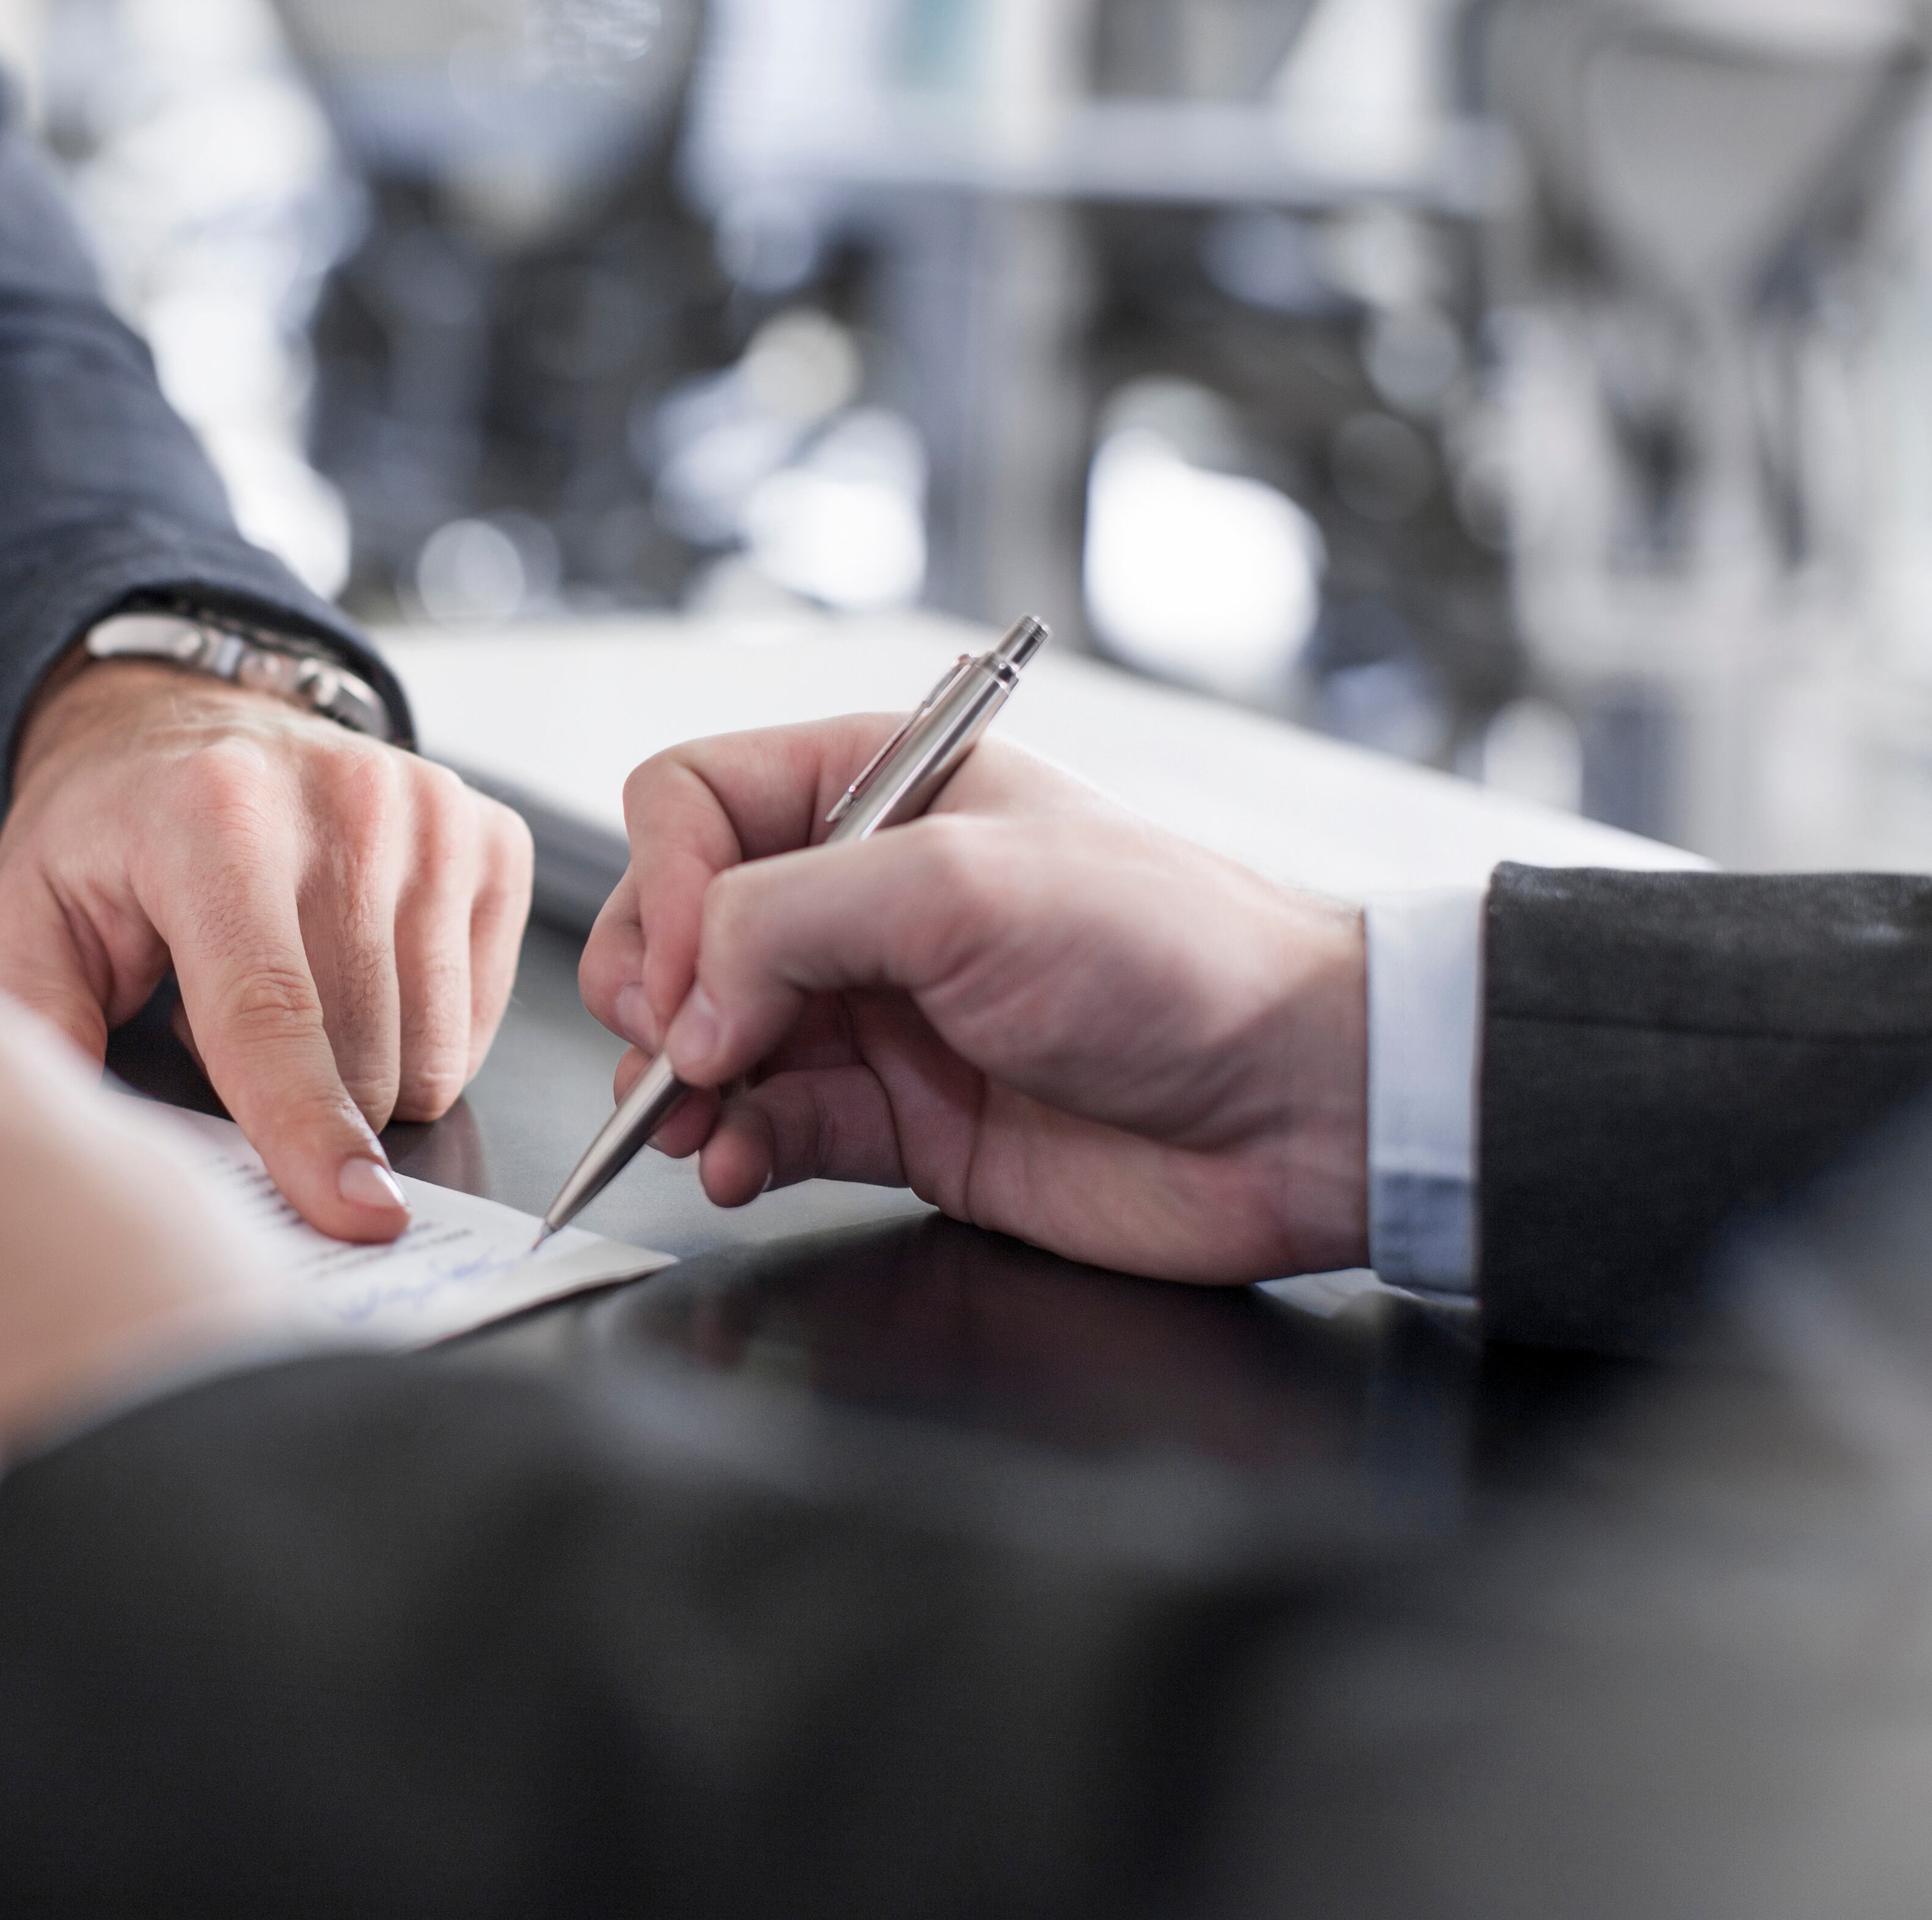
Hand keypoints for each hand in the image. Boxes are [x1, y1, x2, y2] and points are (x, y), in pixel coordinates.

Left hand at [0, 658, 533, 1241]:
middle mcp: (344, 802)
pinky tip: (354, 977)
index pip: (272, 1011)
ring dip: (361, 1071)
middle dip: (302, 1105)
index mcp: (215, 816)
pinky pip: (481, 1020)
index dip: (307, 1129)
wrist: (189, 722)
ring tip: (287, 998)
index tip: (352, 1216)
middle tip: (223, 1033)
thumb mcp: (27, 919)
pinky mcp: (492, 839)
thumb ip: (35, 1027)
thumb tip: (80, 1146)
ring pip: (435, 1052)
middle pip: (366, 1054)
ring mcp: (434, 815)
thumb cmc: (113, 835)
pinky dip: (419, 1033)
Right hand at [579, 727, 1365, 1285]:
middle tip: (680, 1047)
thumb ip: (786, 922)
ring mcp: (879, 1012)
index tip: (694, 971)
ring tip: (691, 1123)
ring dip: (678, 1085)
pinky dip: (732, 1150)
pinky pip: (768, 1128)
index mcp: (882, 790)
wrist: (1296, 1104)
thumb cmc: (1177, 956)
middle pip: (683, 925)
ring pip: (710, 1039)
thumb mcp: (958, 887)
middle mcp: (867, 896)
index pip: (697, 802)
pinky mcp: (900, 1119)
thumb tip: (685, 1012)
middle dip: (659, 992)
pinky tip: (736, 1164)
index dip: (669, 883)